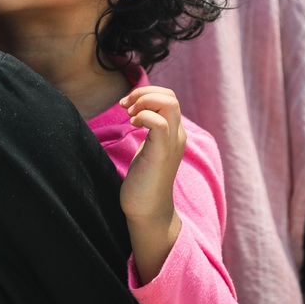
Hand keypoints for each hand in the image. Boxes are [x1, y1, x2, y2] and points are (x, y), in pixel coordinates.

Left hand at [119, 85, 185, 221]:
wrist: (148, 210)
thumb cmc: (144, 180)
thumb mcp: (149, 147)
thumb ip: (149, 130)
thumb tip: (138, 112)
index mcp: (174, 132)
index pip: (169, 97)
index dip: (147, 94)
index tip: (128, 106)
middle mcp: (177, 135)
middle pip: (170, 96)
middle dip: (144, 93)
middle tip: (126, 107)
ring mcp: (171, 143)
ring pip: (169, 103)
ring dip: (144, 101)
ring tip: (130, 115)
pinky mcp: (161, 153)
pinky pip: (159, 122)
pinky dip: (144, 116)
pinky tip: (133, 125)